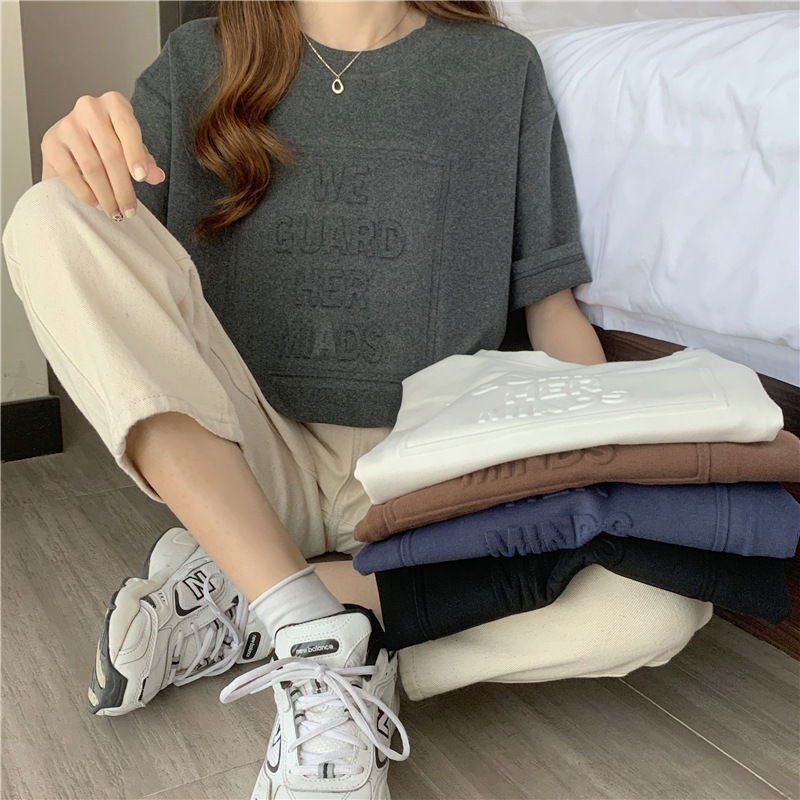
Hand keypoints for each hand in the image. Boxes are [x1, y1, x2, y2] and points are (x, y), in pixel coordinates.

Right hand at [40, 91, 165, 219]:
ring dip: (105, 195)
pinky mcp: (50, 142)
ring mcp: (67, 124)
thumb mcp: (133, 149)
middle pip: (110, 152)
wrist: (77, 142)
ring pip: (91, 166)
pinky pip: (69, 172)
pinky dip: (85, 192)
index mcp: (114, 104)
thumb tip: (156, 176)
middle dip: (122, 187)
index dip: (135, 153)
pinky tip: (96, 203)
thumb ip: (146, 162)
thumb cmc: (112, 142)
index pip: (127, 127)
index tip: (140, 178)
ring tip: (114, 211)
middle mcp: (89, 108)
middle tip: (129, 210)